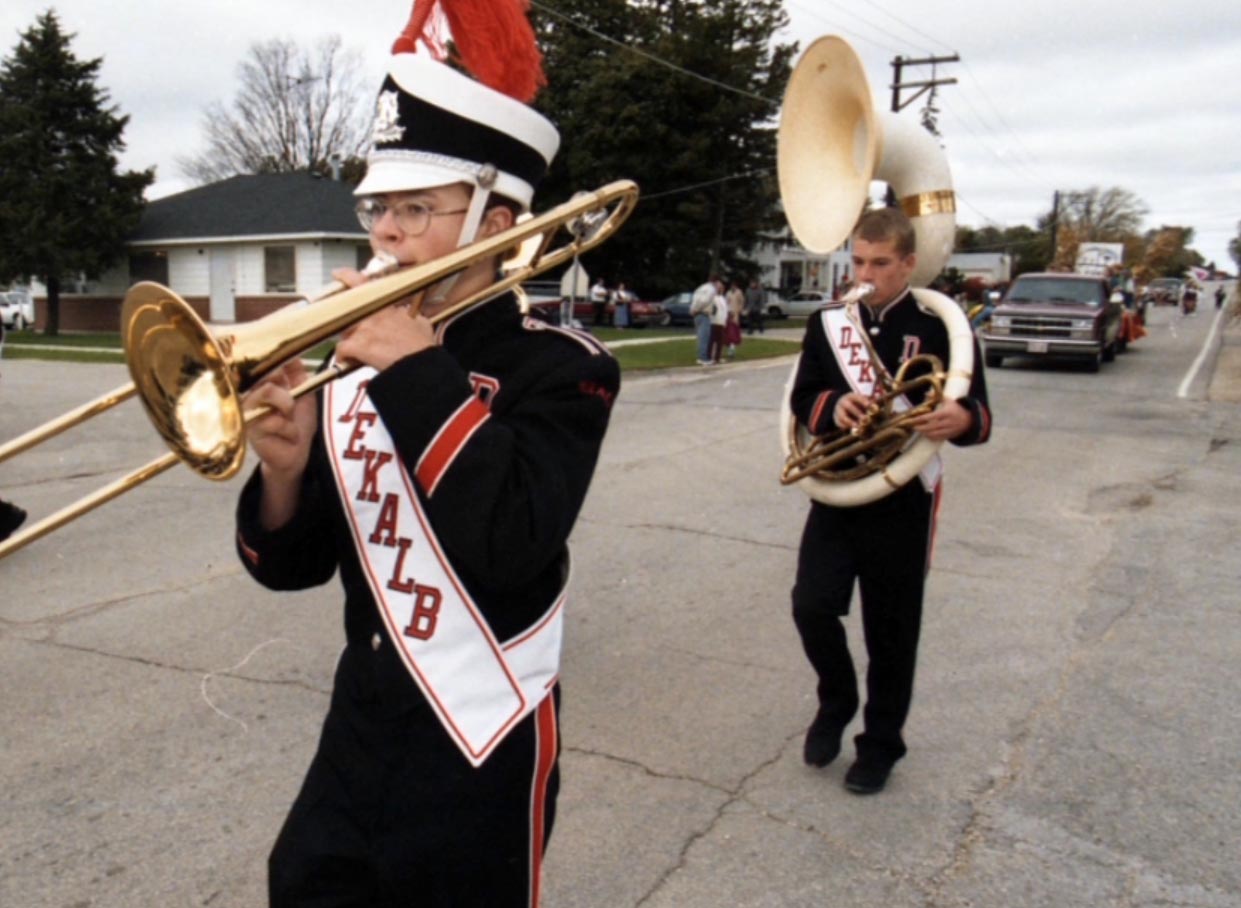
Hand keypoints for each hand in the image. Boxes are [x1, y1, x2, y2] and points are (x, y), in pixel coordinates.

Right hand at [244, 359, 316, 479]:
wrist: (297, 453)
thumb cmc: (298, 424)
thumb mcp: (304, 394)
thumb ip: (299, 374)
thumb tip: (294, 353)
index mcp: (263, 384)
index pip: (265, 364)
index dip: (278, 363)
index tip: (290, 370)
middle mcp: (251, 393)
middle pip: (266, 373)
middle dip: (286, 389)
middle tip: (291, 406)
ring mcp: (248, 409)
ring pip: (269, 391)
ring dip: (287, 406)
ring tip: (289, 419)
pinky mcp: (249, 427)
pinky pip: (274, 419)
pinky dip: (289, 429)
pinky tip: (287, 436)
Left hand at [330, 266, 435, 371]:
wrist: (420, 365)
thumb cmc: (422, 348)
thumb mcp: (422, 324)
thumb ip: (413, 317)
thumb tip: (415, 318)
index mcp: (387, 307)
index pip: (364, 283)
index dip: (347, 276)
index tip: (339, 273)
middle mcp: (373, 314)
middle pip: (348, 312)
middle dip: (348, 323)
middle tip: (350, 331)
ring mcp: (364, 329)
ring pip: (344, 332)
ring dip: (348, 341)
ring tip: (355, 351)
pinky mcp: (358, 345)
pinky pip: (341, 350)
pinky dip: (344, 357)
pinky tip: (348, 361)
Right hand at [833, 392, 876, 430]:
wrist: (839, 404)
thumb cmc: (856, 402)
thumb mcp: (861, 398)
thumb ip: (870, 399)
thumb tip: (878, 397)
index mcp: (851, 396)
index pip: (857, 397)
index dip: (863, 401)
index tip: (870, 405)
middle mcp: (843, 402)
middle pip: (850, 408)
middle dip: (858, 414)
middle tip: (866, 419)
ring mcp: (838, 410)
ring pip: (843, 417)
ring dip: (851, 422)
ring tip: (859, 427)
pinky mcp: (836, 418)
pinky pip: (840, 423)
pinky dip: (846, 427)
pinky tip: (853, 430)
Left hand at [910, 399, 972, 440]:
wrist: (969, 420)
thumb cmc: (956, 409)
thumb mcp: (949, 400)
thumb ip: (937, 396)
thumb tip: (926, 394)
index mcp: (946, 413)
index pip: (931, 417)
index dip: (921, 419)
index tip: (913, 420)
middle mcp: (948, 422)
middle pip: (931, 427)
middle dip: (921, 428)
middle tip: (913, 426)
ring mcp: (949, 430)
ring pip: (934, 434)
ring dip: (925, 433)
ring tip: (919, 430)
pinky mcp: (950, 435)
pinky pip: (938, 438)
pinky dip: (931, 437)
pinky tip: (926, 434)